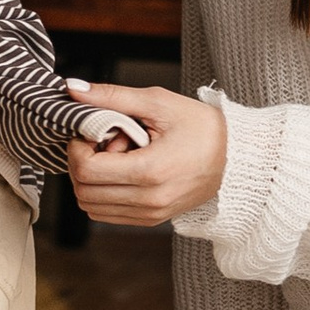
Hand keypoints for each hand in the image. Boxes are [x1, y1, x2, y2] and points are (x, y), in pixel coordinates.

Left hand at [65, 79, 226, 226]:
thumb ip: (112, 96)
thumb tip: (72, 90)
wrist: (237, 157)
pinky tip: (123, 172)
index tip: (91, 131)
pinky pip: (107, 214)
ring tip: (116, 158)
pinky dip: (103, 194)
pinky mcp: (151, 220)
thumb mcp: (158, 102)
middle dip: (83, 162)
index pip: (86, 170)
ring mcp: (150, 214)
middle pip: (84, 190)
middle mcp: (149, 200)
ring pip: (91, 207)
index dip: (77, 147)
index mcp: (150, 171)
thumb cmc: (202, 127)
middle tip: (104, 142)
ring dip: (92, 181)